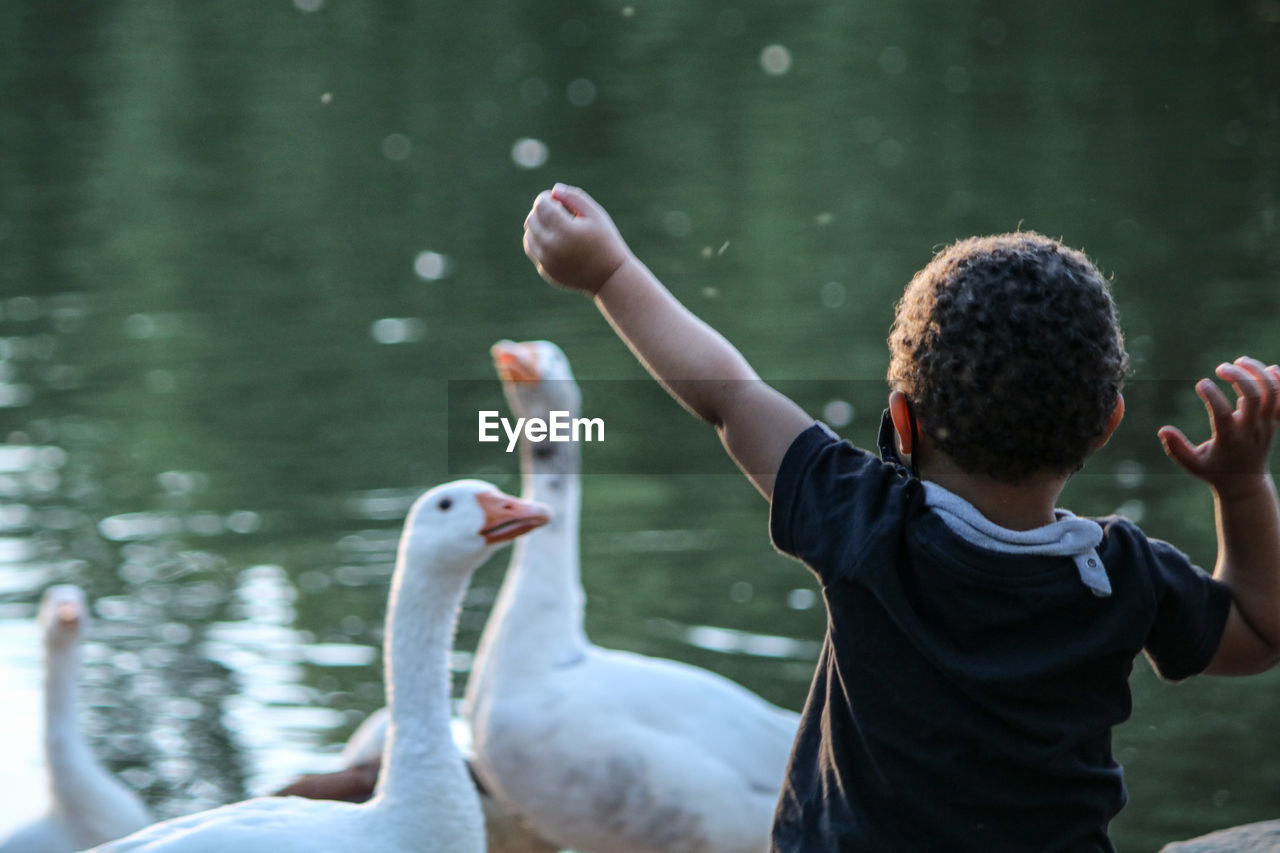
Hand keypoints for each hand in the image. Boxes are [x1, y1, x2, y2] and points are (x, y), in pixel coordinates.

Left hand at [523, 184, 632, 294]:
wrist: (609, 277)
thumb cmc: (605, 241)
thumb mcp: (596, 215)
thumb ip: (575, 197)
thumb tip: (554, 190)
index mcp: (566, 231)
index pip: (541, 206)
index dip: (545, 198)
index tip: (556, 200)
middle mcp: (552, 247)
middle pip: (532, 219)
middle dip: (541, 211)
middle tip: (558, 213)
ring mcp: (547, 261)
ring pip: (529, 235)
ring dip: (537, 226)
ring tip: (555, 226)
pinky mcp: (545, 271)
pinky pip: (532, 250)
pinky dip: (538, 241)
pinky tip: (554, 240)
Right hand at [1159, 356, 1279, 497]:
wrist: (1246, 483)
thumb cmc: (1214, 471)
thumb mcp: (1191, 464)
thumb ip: (1176, 448)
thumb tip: (1163, 430)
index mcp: (1230, 440)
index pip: (1223, 413)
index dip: (1212, 395)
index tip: (1201, 384)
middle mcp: (1252, 430)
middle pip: (1253, 396)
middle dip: (1238, 376)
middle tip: (1221, 368)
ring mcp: (1266, 425)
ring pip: (1271, 392)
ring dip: (1257, 372)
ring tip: (1239, 362)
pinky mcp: (1274, 421)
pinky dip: (1278, 380)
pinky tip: (1266, 369)